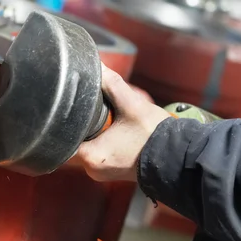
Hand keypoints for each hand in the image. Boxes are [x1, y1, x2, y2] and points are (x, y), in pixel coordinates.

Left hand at [74, 65, 170, 181]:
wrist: (177, 156)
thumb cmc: (154, 135)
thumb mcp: (132, 105)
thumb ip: (112, 84)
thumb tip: (99, 66)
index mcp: (91, 157)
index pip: (63, 138)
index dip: (65, 123)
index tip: (71, 110)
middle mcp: (92, 170)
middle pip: (75, 142)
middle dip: (83, 126)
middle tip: (96, 112)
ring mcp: (101, 173)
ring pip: (86, 148)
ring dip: (93, 134)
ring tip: (107, 121)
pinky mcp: (110, 172)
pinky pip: (98, 154)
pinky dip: (101, 142)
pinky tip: (112, 132)